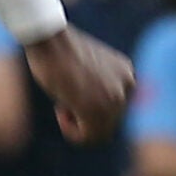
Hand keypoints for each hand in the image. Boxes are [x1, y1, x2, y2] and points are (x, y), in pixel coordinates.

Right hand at [23, 26, 134, 142]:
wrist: (49, 38)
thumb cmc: (58, 49)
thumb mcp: (87, 66)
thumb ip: (97, 84)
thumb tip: (94, 106)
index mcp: (126, 73)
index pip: (115, 106)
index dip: (89, 107)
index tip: (72, 94)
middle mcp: (127, 86)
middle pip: (109, 120)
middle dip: (84, 116)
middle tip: (65, 99)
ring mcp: (115, 98)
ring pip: (100, 131)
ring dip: (78, 124)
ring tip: (63, 103)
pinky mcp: (97, 109)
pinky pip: (90, 137)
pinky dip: (73, 132)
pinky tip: (61, 111)